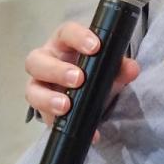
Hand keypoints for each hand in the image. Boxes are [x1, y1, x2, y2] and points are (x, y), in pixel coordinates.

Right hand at [24, 20, 139, 131]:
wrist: (85, 88)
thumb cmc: (92, 67)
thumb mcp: (108, 65)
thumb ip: (120, 66)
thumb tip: (132, 69)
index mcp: (63, 42)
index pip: (66, 32)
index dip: (78, 37)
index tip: (95, 47)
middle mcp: (45, 60)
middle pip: (36, 61)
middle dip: (57, 70)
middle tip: (78, 79)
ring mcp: (39, 85)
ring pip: (32, 90)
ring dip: (48, 99)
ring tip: (66, 106)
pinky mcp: (41, 108)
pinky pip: (45, 117)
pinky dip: (60, 123)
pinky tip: (84, 130)